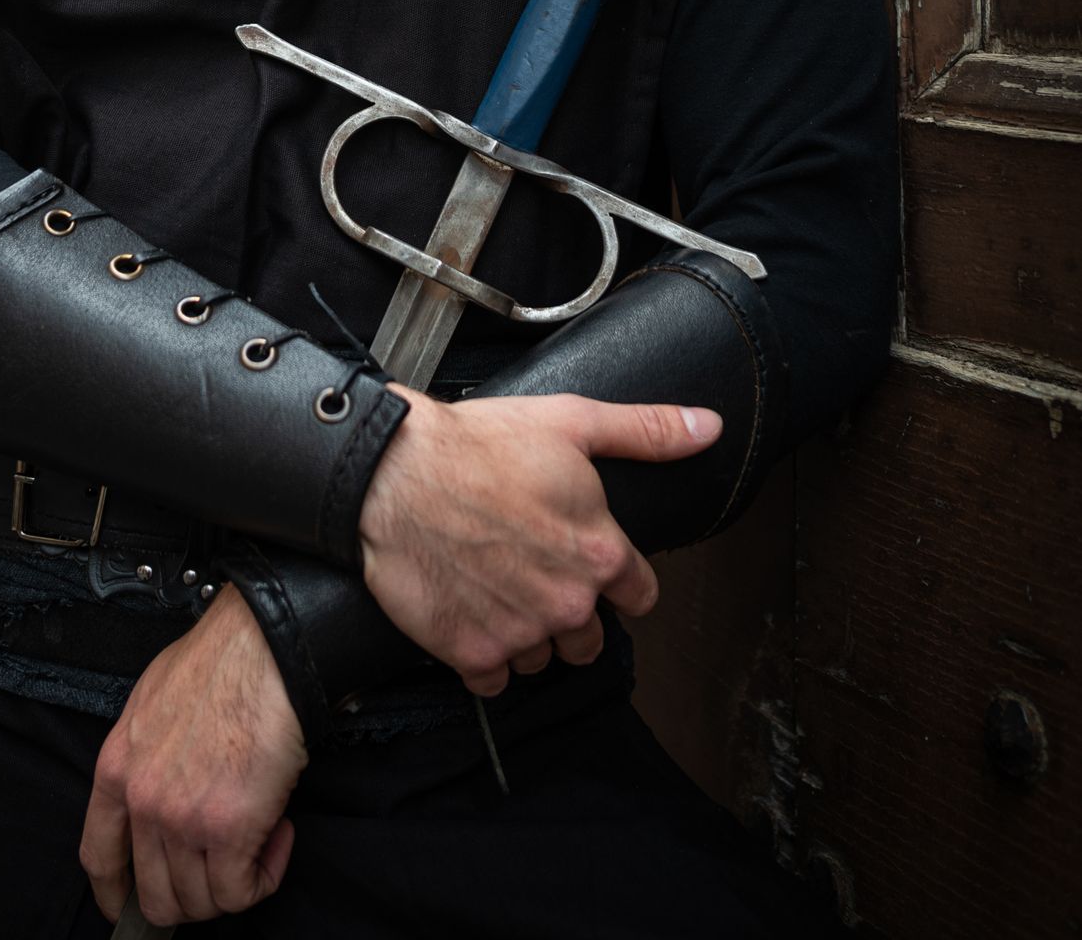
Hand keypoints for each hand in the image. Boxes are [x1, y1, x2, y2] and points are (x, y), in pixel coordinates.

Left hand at [80, 584, 307, 924]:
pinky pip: (240, 891)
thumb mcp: (151, 702)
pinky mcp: (228, 829)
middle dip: (193, 896)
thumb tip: (162, 784)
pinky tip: (278, 835)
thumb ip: (144, 755)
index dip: (115, 896)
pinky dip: (264, 876)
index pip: (99, 858)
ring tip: (259, 838)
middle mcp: (141, 801)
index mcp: (116, 768)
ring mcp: (182, 819)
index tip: (129, 907)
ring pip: (199, 902)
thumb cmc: (219, 661)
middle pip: (155, 896)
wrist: (262, 648)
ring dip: (234, 883)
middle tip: (224, 868)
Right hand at [358, 390, 721, 696]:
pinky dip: (484, 654)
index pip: (640, 595)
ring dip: (527, 632)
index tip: (592, 565)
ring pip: (542, 658)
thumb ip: (647, 432)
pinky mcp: (472, 654)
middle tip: (534, 572)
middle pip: (591, 638)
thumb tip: (708, 427)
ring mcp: (519, 634)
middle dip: (571, 611)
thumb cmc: (478, 445)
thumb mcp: (571, 423)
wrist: (394, 473)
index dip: (619, 579)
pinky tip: (470, 611)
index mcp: (599, 554)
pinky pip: (495, 678)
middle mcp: (567, 603)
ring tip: (497, 587)